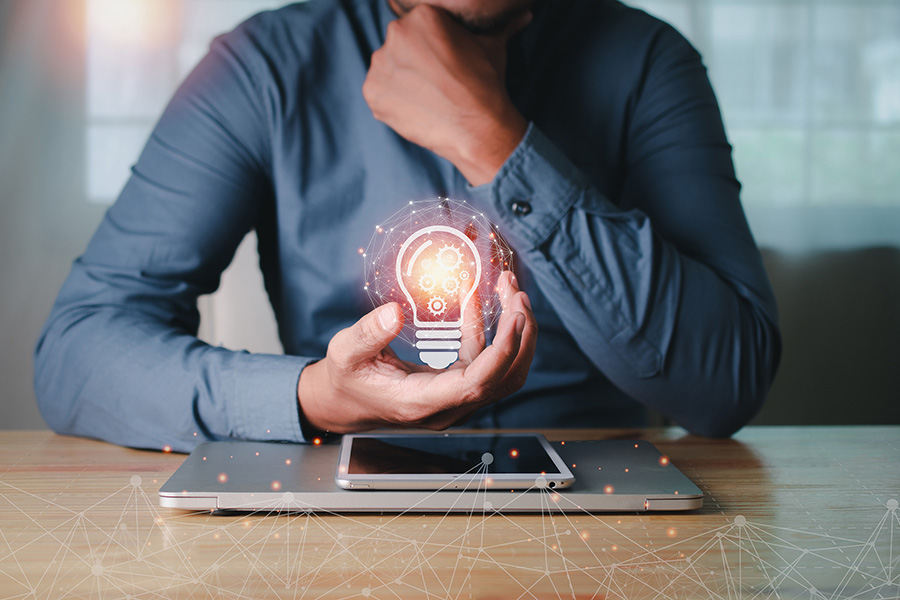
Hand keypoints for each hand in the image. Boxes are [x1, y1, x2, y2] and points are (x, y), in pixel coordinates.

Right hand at [297, 272, 536, 432]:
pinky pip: (485, 361)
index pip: (477, 383)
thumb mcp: (345, 352)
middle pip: (505, 379)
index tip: (515, 317)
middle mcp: (447, 407)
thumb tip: (394, 312)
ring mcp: (455, 399)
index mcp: (422, 402)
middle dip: (521, 335)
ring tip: (509, 290)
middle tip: (517, 293)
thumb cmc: (345, 379)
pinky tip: (477, 299)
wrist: (343, 402)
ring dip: (513, 332)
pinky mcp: (457, 387)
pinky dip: (490, 331)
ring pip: (504, 372)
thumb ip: (368, 334)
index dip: (503, 352)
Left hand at [362, 4, 530, 185]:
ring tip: (427, 97)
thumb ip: (502, 27)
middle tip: (436, 82)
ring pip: (388, 68)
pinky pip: (379, 93)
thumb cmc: (485, 85)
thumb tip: (525, 14)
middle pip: (400, 44)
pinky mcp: (372, 93)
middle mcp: (396, 34)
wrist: (477, 129)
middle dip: (414, 60)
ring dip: (402, 80)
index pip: (420, 25)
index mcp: (423, 16)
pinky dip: (393, 101)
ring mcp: (380, 65)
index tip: (444, 62)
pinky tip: (416, 108)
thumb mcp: (493, 48)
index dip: (433, 45)